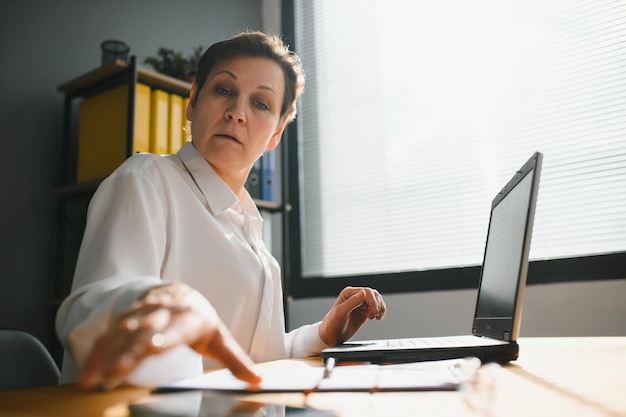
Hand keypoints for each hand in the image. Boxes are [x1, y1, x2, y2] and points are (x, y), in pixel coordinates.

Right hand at [79, 283, 260, 389]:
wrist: (177, 293)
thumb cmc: (199, 320)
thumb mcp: (219, 338)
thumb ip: (236, 361)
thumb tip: (258, 381)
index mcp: (190, 317)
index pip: (178, 327)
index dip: (165, 336)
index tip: (154, 346)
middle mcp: (163, 312)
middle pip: (145, 330)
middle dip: (130, 350)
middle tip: (117, 373)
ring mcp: (141, 314)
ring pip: (122, 333)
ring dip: (109, 355)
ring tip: (99, 379)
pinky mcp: (124, 320)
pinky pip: (108, 336)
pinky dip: (96, 355)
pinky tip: (88, 375)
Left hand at [318, 286, 385, 346]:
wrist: (331, 336)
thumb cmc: (332, 324)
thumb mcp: (340, 313)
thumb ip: (351, 302)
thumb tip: (363, 293)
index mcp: (348, 293)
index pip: (366, 292)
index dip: (373, 301)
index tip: (375, 311)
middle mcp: (355, 296)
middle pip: (373, 295)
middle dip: (377, 304)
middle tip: (376, 315)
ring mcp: (360, 304)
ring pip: (376, 300)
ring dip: (380, 307)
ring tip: (376, 317)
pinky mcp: (364, 312)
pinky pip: (376, 308)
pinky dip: (380, 312)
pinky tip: (378, 318)